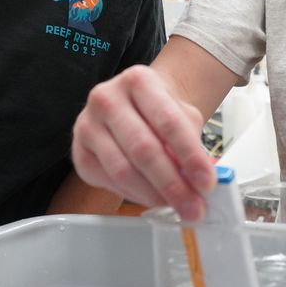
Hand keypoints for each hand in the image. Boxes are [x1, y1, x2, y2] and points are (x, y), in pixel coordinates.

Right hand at [72, 65, 215, 220]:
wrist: (134, 104)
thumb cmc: (159, 110)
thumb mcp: (184, 116)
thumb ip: (193, 144)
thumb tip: (202, 179)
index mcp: (138, 80)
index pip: (168, 121)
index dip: (190, 156)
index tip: (206, 182)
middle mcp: (107, 97)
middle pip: (143, 148)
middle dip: (173, 184)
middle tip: (193, 206)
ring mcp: (88, 124)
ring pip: (123, 169)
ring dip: (153, 194)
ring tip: (176, 205)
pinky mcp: (79, 151)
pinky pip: (108, 181)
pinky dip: (134, 195)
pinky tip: (151, 197)